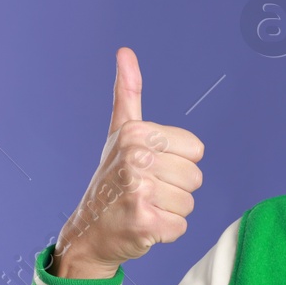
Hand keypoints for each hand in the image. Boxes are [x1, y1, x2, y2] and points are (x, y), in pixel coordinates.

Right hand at [51, 47, 205, 277]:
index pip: (196, 150)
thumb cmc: (111, 179)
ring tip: (143, 207)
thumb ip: (128, 92)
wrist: (89, 230)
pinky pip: (180, 227)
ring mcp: (139, 191)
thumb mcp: (120, 132)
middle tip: (145, 191)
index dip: (177, 162)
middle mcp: (136, 158)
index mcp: (137, 133)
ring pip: (189, 203)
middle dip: (175, 189)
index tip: (150, 167)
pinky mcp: (144, 222)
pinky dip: (165, 232)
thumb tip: (125, 52)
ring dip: (170, 211)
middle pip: (195, 177)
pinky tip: (143, 225)